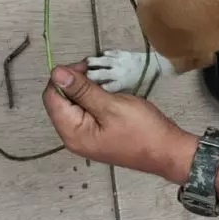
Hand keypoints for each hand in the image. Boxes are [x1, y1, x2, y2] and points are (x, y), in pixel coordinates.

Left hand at [42, 64, 196, 181]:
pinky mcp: (96, 135)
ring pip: (73, 106)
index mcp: (71, 132)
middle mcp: (72, 137)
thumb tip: (55, 73)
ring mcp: (84, 138)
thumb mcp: (110, 105)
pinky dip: (92, 100)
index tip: (85, 66)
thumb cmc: (142, 130)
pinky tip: (106, 94)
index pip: (51, 97)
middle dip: (73, 83)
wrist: (167, 152)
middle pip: (60, 102)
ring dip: (84, 90)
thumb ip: (81, 90)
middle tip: (95, 72)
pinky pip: (85, 113)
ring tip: (103, 82)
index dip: (63, 77)